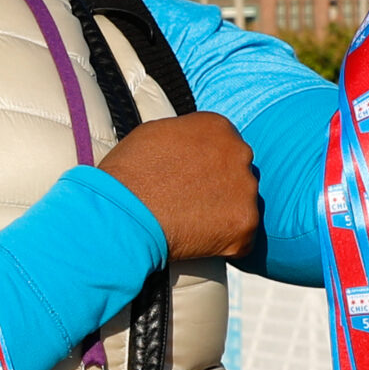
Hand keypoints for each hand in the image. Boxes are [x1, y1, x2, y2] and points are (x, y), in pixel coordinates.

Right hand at [99, 112, 262, 264]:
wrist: (123, 213)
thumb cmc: (128, 174)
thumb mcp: (155, 134)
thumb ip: (185, 137)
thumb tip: (190, 149)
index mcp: (218, 127)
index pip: (226, 144)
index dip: (208, 164)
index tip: (194, 178)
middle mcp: (239, 153)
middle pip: (239, 172)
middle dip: (221, 187)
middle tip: (192, 202)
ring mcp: (245, 190)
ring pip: (242, 204)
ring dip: (223, 214)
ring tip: (190, 223)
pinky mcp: (244, 224)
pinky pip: (241, 237)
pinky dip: (223, 242)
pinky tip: (196, 240)